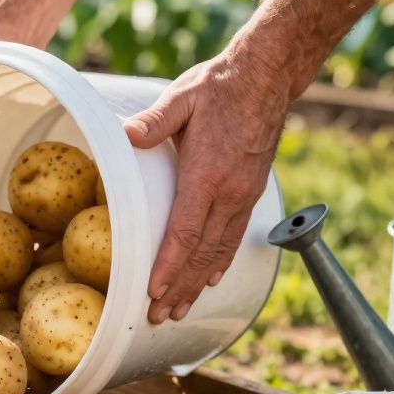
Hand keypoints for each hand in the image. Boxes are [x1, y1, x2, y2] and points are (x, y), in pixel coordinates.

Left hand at [122, 51, 289, 323]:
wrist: (268, 76)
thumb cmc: (219, 85)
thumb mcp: (181, 97)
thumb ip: (153, 121)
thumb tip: (126, 134)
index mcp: (207, 174)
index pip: (185, 232)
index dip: (169, 266)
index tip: (153, 292)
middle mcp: (229, 192)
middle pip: (202, 254)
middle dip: (179, 288)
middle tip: (158, 317)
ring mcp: (244, 195)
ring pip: (220, 251)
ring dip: (198, 283)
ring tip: (179, 309)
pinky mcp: (251, 192)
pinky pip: (234, 237)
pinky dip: (220, 263)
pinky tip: (209, 278)